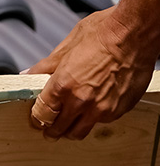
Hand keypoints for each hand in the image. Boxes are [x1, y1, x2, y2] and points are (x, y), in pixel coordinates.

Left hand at [27, 7, 156, 139]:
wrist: (135, 34)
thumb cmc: (105, 33)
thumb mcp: (67, 45)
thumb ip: (46, 66)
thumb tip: (31, 73)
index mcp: (63, 84)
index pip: (42, 115)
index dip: (36, 119)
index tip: (36, 119)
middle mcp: (81, 100)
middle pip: (59, 128)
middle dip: (51, 128)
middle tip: (49, 127)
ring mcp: (101, 108)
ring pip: (80, 131)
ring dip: (71, 129)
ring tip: (68, 122)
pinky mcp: (119, 110)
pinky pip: (101, 122)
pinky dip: (94, 118)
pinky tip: (92, 107)